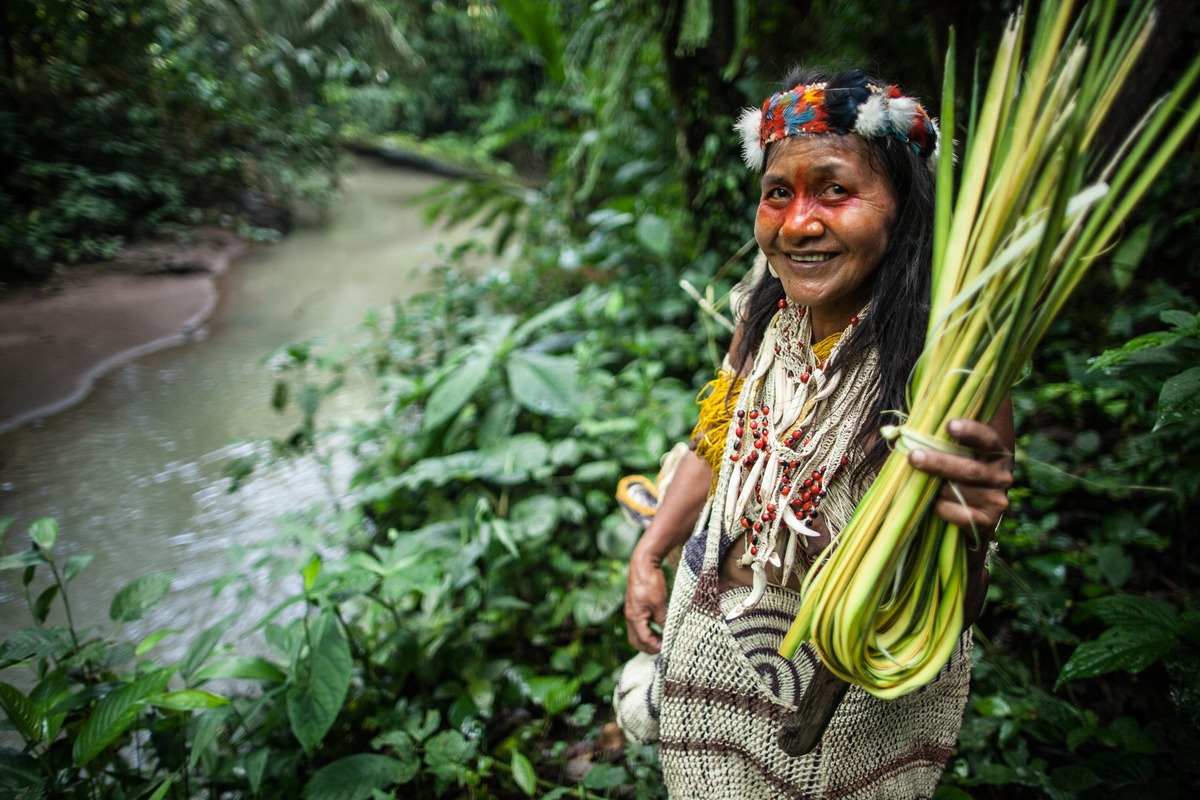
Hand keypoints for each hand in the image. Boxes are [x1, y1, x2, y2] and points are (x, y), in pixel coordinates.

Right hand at [625, 542, 668, 653]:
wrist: (643, 563)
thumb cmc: (650, 581)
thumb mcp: (659, 602)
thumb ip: (663, 619)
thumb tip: (669, 633)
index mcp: (634, 617)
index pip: (643, 640)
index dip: (655, 647)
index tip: (668, 649)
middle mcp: (630, 616)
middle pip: (636, 640)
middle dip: (649, 647)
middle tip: (664, 649)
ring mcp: (632, 611)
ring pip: (637, 633)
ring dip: (649, 639)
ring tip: (663, 640)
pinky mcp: (636, 606)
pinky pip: (640, 624)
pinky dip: (648, 630)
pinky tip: (660, 627)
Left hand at [909, 417, 1013, 623]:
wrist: (971, 521)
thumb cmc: (953, 478)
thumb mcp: (949, 457)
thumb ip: (930, 441)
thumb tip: (889, 431)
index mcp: (995, 453)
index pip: (987, 438)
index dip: (970, 431)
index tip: (949, 425)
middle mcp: (1001, 476)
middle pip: (969, 469)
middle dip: (939, 462)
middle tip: (913, 457)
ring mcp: (997, 500)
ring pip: (961, 492)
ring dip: (936, 489)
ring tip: (917, 484)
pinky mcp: (988, 523)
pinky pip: (962, 515)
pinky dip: (943, 509)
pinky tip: (932, 505)